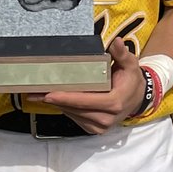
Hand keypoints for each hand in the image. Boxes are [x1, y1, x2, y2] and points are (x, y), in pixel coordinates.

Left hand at [28, 37, 145, 133]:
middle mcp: (106, 118)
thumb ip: (122, 54)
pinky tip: (54, 99)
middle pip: (75, 109)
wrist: (137, 99)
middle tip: (35, 92)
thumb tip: (115, 42)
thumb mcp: (130, 65)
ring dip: (57, 105)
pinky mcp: (94, 129)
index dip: (66, 98)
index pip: (85, 101)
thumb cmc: (131, 80)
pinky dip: (64, 108)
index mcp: (114, 103)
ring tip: (39, 94)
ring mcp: (100, 126)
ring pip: (73, 114)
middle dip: (55, 100)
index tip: (49, 94)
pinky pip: (75, 118)